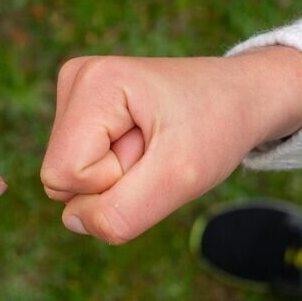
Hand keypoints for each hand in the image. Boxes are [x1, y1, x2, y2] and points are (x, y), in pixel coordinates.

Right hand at [40, 47, 301, 243]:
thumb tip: (72, 221)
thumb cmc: (216, 128)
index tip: (155, 152)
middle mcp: (75, 79)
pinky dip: (116, 171)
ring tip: (154, 145)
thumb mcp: (179, 178)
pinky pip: (78, 170)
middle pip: (60, 178)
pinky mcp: (80, 110)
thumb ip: (121, 213)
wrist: (241, 97)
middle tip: (157, 150)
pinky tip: (145, 144)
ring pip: (68, 179)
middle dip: (113, 181)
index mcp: (92, 83)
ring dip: (117, 177)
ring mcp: (74, 93)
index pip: (65, 176)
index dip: (113, 182)